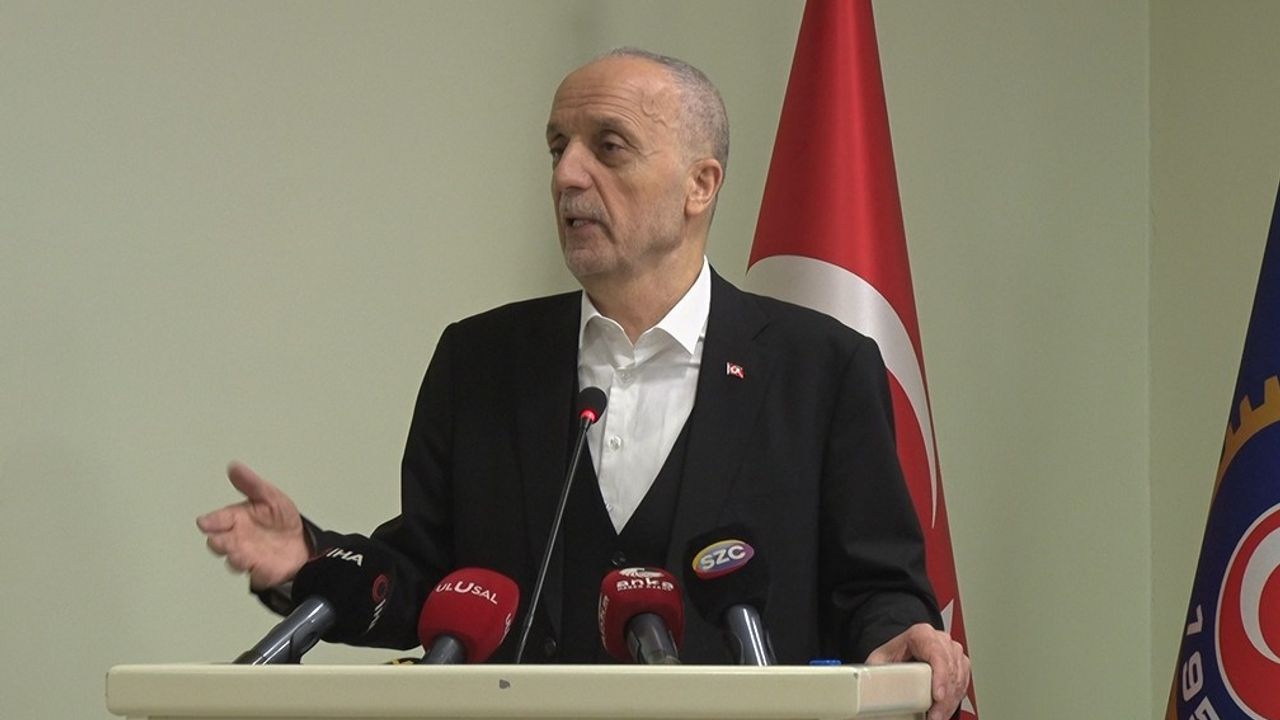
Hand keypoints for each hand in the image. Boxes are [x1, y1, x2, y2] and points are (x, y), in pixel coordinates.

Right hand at [196, 462, 309, 589]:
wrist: (302, 542)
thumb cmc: (280, 519)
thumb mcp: (269, 496)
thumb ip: (251, 484)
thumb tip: (234, 467)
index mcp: (236, 520)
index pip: (218, 520)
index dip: (211, 522)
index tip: (205, 522)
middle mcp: (237, 540)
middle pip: (221, 543)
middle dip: (218, 542)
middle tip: (217, 540)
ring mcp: (248, 557)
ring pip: (235, 560)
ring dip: (235, 558)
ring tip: (237, 554)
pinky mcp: (261, 572)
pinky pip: (257, 575)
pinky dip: (257, 573)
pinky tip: (258, 569)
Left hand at [866, 623, 969, 719]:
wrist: (900, 654)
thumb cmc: (891, 657)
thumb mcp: (879, 661)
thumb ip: (877, 672)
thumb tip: (869, 687)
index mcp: (921, 634)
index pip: (936, 653)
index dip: (939, 676)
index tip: (937, 696)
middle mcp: (940, 640)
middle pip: (950, 669)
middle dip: (944, 697)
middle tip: (934, 716)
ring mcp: (952, 651)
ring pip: (959, 678)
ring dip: (950, 702)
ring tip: (937, 716)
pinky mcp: (960, 664)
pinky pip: (963, 684)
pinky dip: (955, 700)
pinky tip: (945, 710)